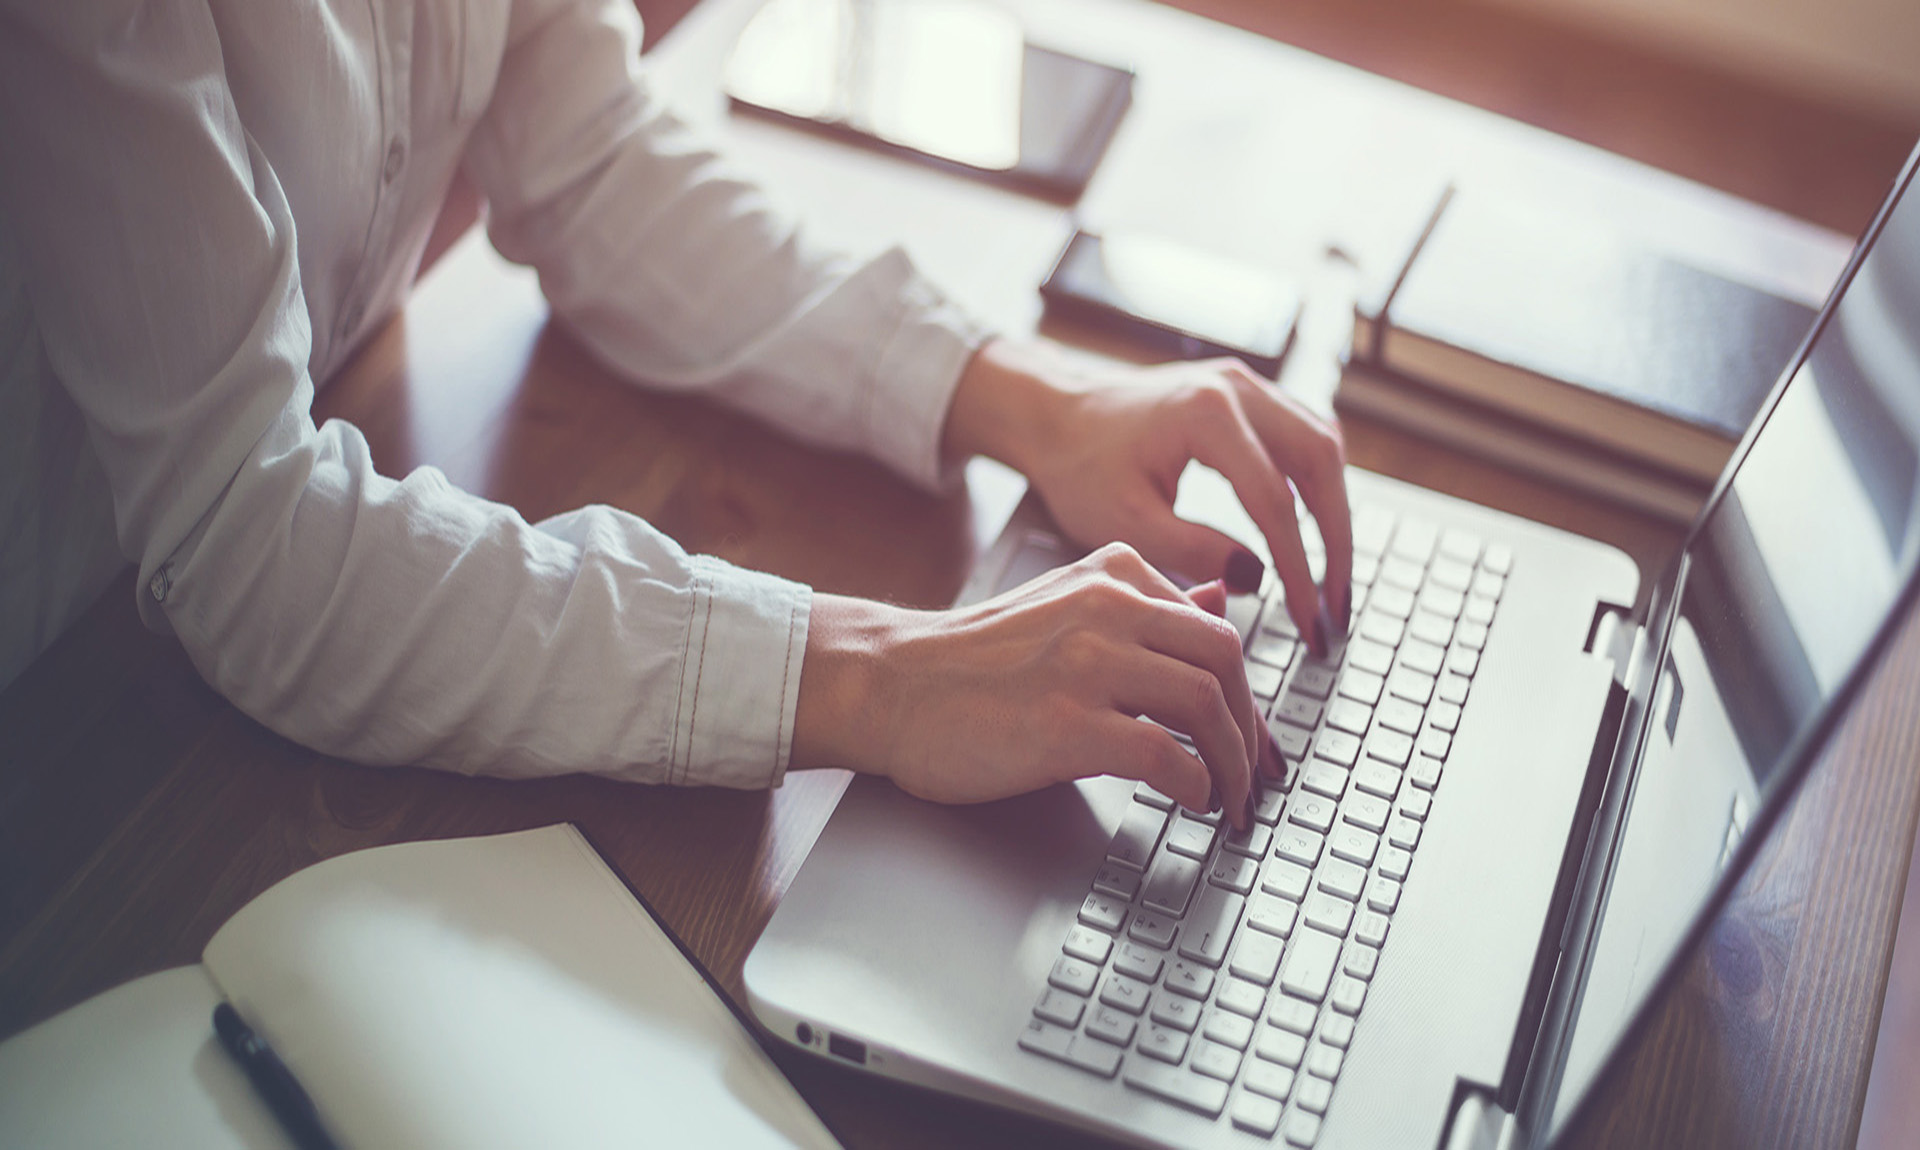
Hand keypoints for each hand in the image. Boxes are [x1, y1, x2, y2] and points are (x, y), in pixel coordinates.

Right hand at [790, 545, 1283, 829]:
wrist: (891, 685)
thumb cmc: (971, 661)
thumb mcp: (1066, 608)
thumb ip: (1143, 608)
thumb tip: (1220, 606)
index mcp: (1111, 574)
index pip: (1214, 629)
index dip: (1246, 693)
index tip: (1252, 737)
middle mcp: (1106, 607)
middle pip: (1225, 660)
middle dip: (1250, 726)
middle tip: (1253, 774)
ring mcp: (1086, 663)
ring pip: (1205, 703)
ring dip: (1230, 764)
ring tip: (1228, 799)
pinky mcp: (1066, 722)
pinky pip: (1165, 754)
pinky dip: (1194, 784)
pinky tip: (1189, 801)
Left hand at [943, 339, 1352, 654]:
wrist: (1054, 416)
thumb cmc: (1078, 466)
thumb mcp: (1124, 523)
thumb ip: (1192, 551)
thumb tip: (1256, 579)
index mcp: (1205, 415)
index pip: (1274, 502)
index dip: (1298, 569)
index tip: (1308, 622)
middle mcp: (1236, 389)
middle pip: (1320, 463)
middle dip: (1336, 542)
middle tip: (1336, 607)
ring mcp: (1246, 385)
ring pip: (1321, 445)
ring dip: (1334, 512)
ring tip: (1332, 579)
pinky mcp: (1246, 396)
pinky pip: (1303, 437)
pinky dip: (1316, 486)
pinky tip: (1314, 532)